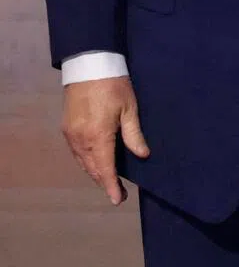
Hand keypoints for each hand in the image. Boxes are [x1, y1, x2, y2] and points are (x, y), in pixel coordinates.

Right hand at [61, 76, 149, 204]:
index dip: (111, 186)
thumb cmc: (114, 85)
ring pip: (82, 163)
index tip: (118, 200)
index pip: (105, 168)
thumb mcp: (130, 108)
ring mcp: (71, 134)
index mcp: (98, 136)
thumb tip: (142, 155)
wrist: (88, 65)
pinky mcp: (67, 128)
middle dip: (105, 183)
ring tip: (109, 182)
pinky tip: (95, 164)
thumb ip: (134, 134)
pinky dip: (86, 162)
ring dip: (95, 174)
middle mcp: (80, 139)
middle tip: (118, 194)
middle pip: (92, 169)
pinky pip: (76, 153)